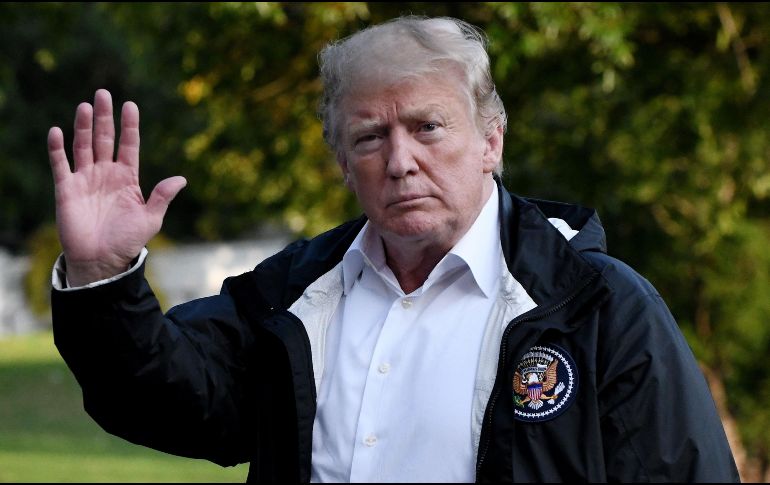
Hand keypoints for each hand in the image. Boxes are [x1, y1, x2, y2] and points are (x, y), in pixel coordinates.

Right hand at [48, 89, 186, 285]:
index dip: (129, 126)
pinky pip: (60, 164)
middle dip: (104, 117)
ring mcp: (86, 179)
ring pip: (83, 146)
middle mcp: (106, 174)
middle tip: (103, 93)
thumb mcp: (150, 219)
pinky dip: (58, 148)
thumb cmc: (128, 241)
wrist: (102, 261)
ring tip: (85, 106)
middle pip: (105, 139)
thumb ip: (162, 196)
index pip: (129, 145)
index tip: (130, 105)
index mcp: (128, 178)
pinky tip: (58, 131)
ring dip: (82, 126)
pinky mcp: (66, 189)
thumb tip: (182, 179)